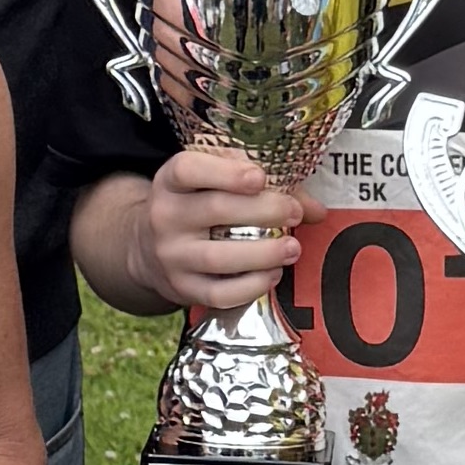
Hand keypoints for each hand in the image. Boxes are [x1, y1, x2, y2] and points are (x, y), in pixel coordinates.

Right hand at [131, 140, 294, 316]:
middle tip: (294, 213)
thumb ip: (263, 186)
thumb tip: (315, 209)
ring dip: (264, 253)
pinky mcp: (182, 288)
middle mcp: (165, 216)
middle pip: (215, 210)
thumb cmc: (196, 206)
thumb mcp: (213, 183)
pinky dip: (251, 287)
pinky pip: (219, 294)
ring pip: (219, 258)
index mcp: (171, 181)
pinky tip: (272, 275)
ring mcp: (171, 256)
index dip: (226, 172)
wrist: (148, 248)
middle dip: (264, 211)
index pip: (188, 169)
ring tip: (292, 248)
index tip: (259, 177)